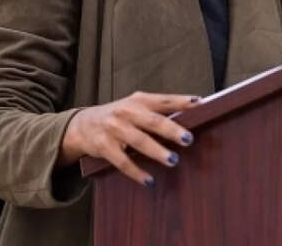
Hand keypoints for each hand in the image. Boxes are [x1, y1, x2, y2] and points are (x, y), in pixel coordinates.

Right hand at [59, 91, 197, 185]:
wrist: (83, 125)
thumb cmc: (119, 116)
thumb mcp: (135, 106)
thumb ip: (157, 111)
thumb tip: (189, 117)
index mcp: (138, 100)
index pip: (163, 100)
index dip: (181, 101)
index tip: (199, 103)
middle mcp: (126, 112)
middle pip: (152, 121)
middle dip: (171, 130)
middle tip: (188, 139)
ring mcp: (114, 129)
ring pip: (139, 141)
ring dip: (157, 152)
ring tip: (173, 160)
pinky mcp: (104, 147)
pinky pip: (122, 162)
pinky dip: (137, 172)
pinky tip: (149, 181)